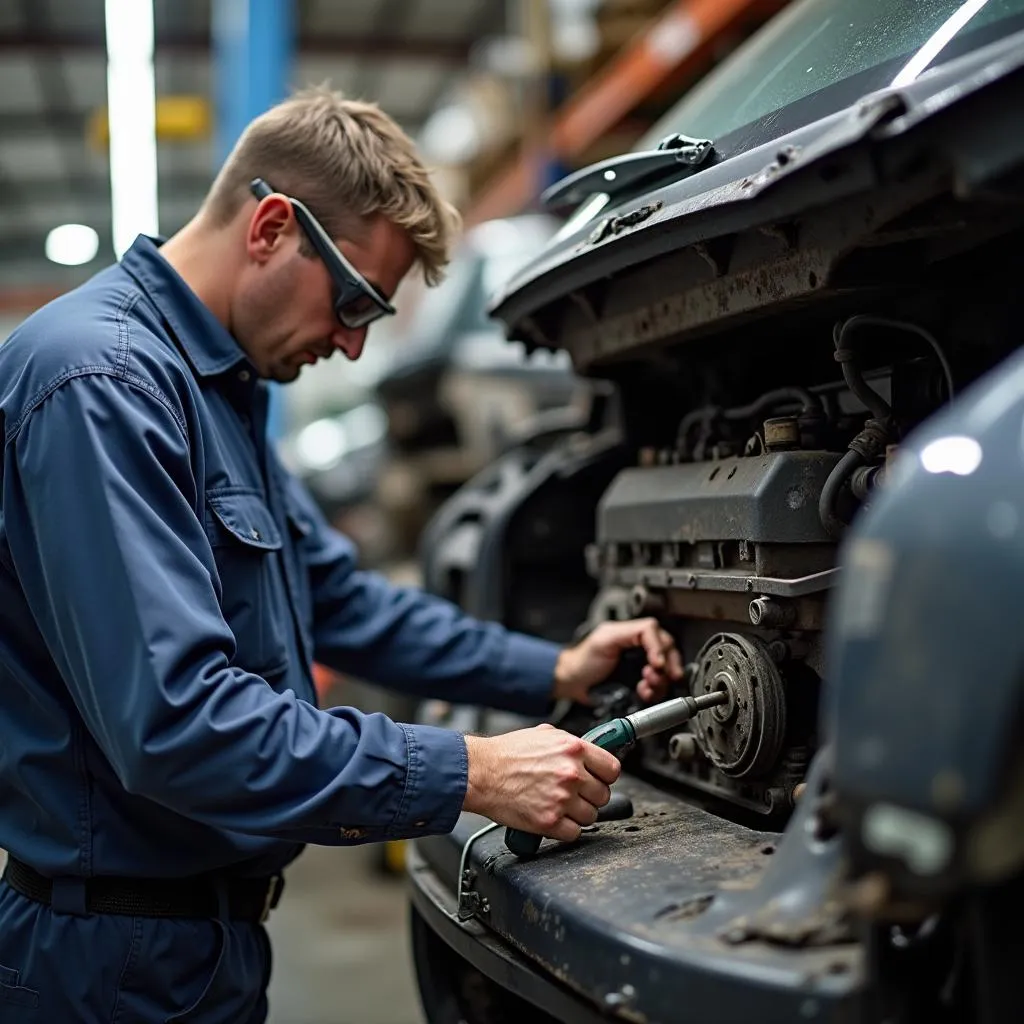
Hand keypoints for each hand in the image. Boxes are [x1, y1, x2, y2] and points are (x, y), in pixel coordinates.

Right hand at [463, 725, 620, 842]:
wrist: (481, 773)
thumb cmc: (507, 753)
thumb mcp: (544, 735)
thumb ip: (570, 744)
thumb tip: (588, 750)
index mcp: (573, 749)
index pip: (612, 769)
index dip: (605, 775)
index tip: (599, 778)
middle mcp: (571, 774)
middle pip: (603, 795)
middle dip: (590, 796)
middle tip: (574, 793)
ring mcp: (562, 799)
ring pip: (591, 816)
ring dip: (578, 814)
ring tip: (561, 805)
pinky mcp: (549, 821)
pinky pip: (574, 833)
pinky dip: (566, 829)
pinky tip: (554, 818)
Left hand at [553, 617, 683, 704]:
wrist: (572, 683)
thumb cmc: (583, 660)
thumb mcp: (605, 639)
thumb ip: (630, 634)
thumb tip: (655, 648)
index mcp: (632, 633)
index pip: (656, 634)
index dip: (660, 649)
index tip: (657, 664)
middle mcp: (640, 647)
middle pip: (667, 651)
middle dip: (666, 666)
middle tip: (654, 676)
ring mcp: (640, 665)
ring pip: (665, 670)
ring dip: (659, 680)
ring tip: (646, 685)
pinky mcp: (639, 682)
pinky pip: (657, 686)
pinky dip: (654, 691)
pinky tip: (644, 692)